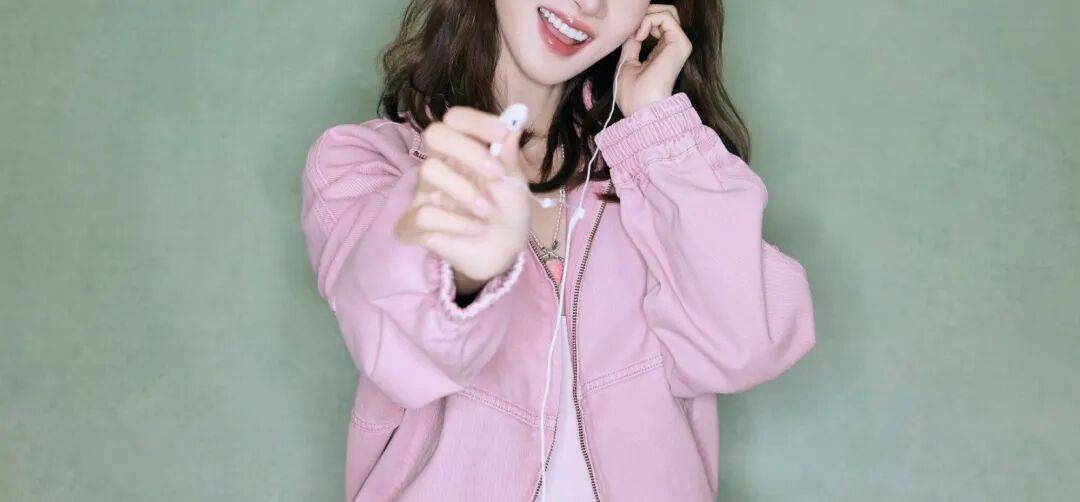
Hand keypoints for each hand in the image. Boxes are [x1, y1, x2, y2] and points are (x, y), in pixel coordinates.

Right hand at [394, 107, 532, 286]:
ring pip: (429, 170)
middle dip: (467, 149)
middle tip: (495, 173)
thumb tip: (513, 126)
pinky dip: (456, 222)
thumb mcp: (515, 185)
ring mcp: (424, 193)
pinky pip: (424, 213)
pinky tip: (475, 229)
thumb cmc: (506, 212)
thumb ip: (509, 158)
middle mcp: (440, 166)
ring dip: (466, 191)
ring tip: (488, 211)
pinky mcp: (413, 223)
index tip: (504, 134)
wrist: (502, 253)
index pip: (455, 119)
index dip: (477, 121)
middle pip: (434, 134)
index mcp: (463, 151)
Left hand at [615, 5, 692, 116]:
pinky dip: (649, 20)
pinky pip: (667, 17)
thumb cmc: (633, 94)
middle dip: (645, 14)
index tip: (628, 35)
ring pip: (668, 12)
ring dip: (646, 16)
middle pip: (665, 13)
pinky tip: (639, 35)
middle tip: (632, 30)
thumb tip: (632, 28)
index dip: (640, 20)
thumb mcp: (627, 62)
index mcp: (662, 51)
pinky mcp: (681, 44)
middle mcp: (673, 46)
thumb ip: (632, 43)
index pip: (658, 22)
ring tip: (636, 34)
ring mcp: (679, 44)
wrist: (642, 109)